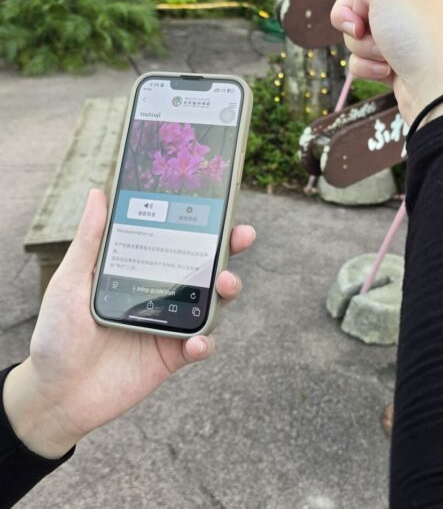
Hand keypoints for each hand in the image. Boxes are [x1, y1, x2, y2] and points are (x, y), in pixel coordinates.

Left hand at [4, 189, 255, 458]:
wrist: (54, 395)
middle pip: (203, 265)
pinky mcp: (171, 355)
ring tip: (226, 283)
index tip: (218, 204)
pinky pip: (199, 345)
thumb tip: (97, 192)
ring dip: (227, 289)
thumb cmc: (56, 334)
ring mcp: (168, 324)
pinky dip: (204, 342)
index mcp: (139, 269)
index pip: (175, 239)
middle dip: (228, 248)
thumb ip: (90, 240)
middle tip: (242, 235)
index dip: (200, 222)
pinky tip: (195, 342)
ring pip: (210, 301)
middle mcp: (159, 292)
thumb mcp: (70, 281)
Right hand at [330, 0, 442, 125]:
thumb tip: (354, 29)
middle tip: (369, 26)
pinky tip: (392, 74)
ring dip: (363, 45)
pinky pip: (359, 59)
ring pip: (352, 31)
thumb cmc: (420, 33)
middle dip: (351, 14)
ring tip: (391, 53)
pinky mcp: (391, 61)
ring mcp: (399, 31)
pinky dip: (368, 68)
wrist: (438, 90)